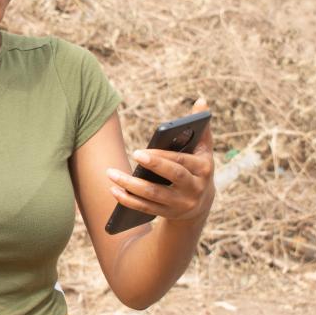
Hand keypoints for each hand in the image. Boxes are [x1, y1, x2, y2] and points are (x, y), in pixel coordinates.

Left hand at [107, 99, 214, 223]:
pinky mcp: (168, 214)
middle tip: (131, 155)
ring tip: (111, 174)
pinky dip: (129, 200)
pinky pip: (146, 208)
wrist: (201, 202)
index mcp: (204, 169)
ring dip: (130, 186)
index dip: (161, 158)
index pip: (181, 162)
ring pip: (154, 196)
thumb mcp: (203, 149)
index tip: (140, 151)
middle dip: (151, 168)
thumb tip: (201, 100)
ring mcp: (182, 204)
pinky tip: (114, 190)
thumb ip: (201, 127)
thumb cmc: (196, 167)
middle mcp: (195, 188)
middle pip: (171, 178)